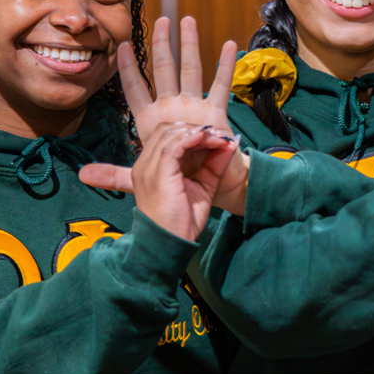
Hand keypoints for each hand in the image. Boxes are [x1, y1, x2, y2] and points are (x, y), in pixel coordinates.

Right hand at [81, 124, 238, 241]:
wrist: (171, 244)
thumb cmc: (183, 220)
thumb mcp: (202, 186)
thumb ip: (213, 165)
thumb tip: (228, 144)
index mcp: (151, 167)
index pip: (166, 136)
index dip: (191, 131)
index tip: (214, 136)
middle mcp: (145, 165)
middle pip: (167, 130)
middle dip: (194, 129)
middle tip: (217, 135)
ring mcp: (148, 169)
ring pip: (170, 134)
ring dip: (197, 132)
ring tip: (217, 138)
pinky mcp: (158, 175)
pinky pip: (174, 146)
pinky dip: (192, 139)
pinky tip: (208, 139)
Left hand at [89, 16, 251, 214]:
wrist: (210, 188)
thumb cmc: (178, 178)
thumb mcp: (140, 177)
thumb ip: (113, 175)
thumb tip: (81, 175)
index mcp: (151, 120)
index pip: (135, 87)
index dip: (128, 67)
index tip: (121, 45)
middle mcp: (172, 108)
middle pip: (165, 68)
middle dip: (162, 44)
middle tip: (161, 21)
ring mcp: (194, 107)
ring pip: (190, 69)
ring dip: (189, 45)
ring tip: (188, 21)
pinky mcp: (214, 113)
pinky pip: (220, 85)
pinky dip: (225, 65)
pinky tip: (229, 45)